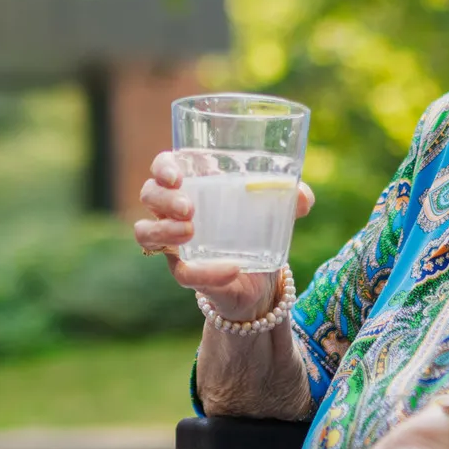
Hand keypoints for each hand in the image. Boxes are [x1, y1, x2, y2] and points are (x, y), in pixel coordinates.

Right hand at [134, 150, 314, 322]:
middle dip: (163, 198)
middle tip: (189, 208)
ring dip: (163, 229)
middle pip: (149, 194)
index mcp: (194, 185)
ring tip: (190, 232)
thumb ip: (292, 199)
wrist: (260, 282)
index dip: (163, 167)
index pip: (164, 166)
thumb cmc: (258, 232)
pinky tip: (231, 269)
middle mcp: (174, 212)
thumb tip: (302, 195)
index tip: (177, 175)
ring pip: (146, 232)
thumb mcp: (278, 211)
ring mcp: (175, 243)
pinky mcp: (186, 273)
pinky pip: (183, 272)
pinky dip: (207, 272)